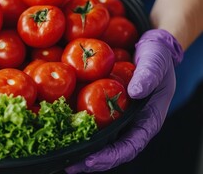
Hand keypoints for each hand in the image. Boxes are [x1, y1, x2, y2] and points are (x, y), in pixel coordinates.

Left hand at [65, 29, 183, 172]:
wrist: (148, 49)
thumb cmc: (156, 57)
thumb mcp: (155, 62)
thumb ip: (148, 76)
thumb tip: (135, 92)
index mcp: (147, 120)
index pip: (130, 146)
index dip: (111, 156)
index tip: (91, 159)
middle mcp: (130, 124)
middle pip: (110, 150)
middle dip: (90, 161)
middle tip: (68, 166)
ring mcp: (115, 118)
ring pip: (98, 140)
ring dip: (79, 149)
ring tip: (59, 157)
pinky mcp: (102, 109)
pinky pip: (89, 122)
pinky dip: (74, 130)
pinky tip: (56, 131)